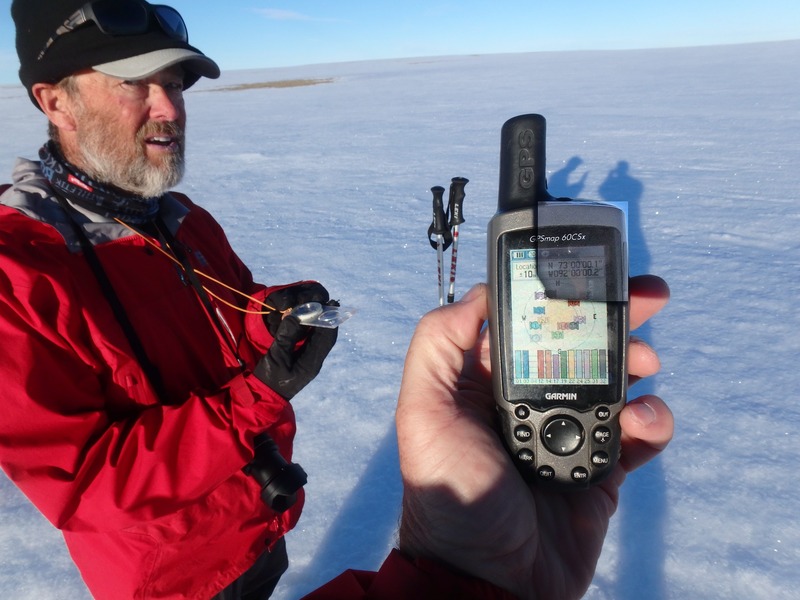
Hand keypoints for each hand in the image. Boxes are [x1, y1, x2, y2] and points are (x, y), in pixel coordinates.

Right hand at [254, 282, 337, 399]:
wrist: (263, 396)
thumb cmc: (269, 379)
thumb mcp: (276, 356)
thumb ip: (286, 336)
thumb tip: (296, 316)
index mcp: (311, 362)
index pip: (326, 338)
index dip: (329, 320)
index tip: (329, 304)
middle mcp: (315, 361)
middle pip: (326, 337)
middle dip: (327, 319)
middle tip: (326, 303)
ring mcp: (310, 362)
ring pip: (321, 339)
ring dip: (320, 324)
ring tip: (318, 309)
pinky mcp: (304, 361)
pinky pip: (313, 342)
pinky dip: (312, 330)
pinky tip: (307, 321)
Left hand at [396, 276, 672, 599]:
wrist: (489, 579)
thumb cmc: (449, 493)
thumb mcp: (423, 412)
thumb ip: (438, 345)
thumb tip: (479, 295)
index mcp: (488, 378)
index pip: (529, 320)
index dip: (560, 293)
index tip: (592, 271)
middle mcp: (531, 396)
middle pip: (580, 342)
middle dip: (615, 315)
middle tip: (647, 297)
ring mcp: (570, 430)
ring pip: (616, 378)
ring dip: (636, 360)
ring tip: (644, 363)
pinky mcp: (603, 466)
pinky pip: (639, 431)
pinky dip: (651, 419)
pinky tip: (641, 421)